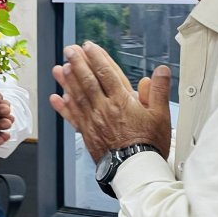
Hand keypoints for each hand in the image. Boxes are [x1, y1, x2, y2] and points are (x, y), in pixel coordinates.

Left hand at [50, 41, 171, 162]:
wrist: (135, 169)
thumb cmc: (148, 144)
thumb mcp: (161, 115)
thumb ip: (159, 91)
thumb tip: (160, 71)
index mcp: (122, 101)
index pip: (107, 73)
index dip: (97, 57)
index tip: (90, 46)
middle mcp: (104, 108)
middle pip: (88, 80)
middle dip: (78, 63)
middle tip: (70, 50)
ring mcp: (93, 121)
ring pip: (77, 96)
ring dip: (67, 80)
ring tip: (59, 68)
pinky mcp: (87, 133)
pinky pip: (72, 117)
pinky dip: (63, 107)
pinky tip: (56, 98)